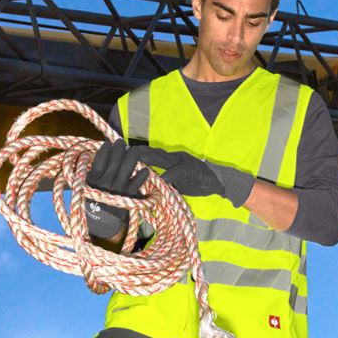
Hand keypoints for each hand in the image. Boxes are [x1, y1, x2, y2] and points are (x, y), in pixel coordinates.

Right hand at [85, 139, 150, 197]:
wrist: (102, 221)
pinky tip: (144, 169)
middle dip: (119, 147)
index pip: (101, 157)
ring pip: (127, 167)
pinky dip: (142, 175)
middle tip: (121, 143)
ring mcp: (118, 190)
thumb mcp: (89, 183)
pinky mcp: (129, 196)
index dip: (107, 147)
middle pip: (115, 159)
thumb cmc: (96, 198)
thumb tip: (105, 144)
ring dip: (132, 156)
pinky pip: (137, 181)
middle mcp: (105, 184)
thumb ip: (95, 166)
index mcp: (92, 180)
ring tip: (134, 151)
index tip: (109, 142)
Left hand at [130, 147, 254, 207]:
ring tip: (135, 165)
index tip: (120, 156)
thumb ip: (161, 180)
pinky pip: (176, 172)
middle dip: (137, 155)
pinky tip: (158, 180)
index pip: (148, 153)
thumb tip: (143, 185)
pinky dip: (167, 176)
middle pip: (151, 152)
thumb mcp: (174, 180)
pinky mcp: (190, 170)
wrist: (217, 182)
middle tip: (122, 158)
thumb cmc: (194, 182)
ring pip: (161, 158)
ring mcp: (182, 161)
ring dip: (147, 161)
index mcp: (169, 158)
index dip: (135, 155)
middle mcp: (173, 156)